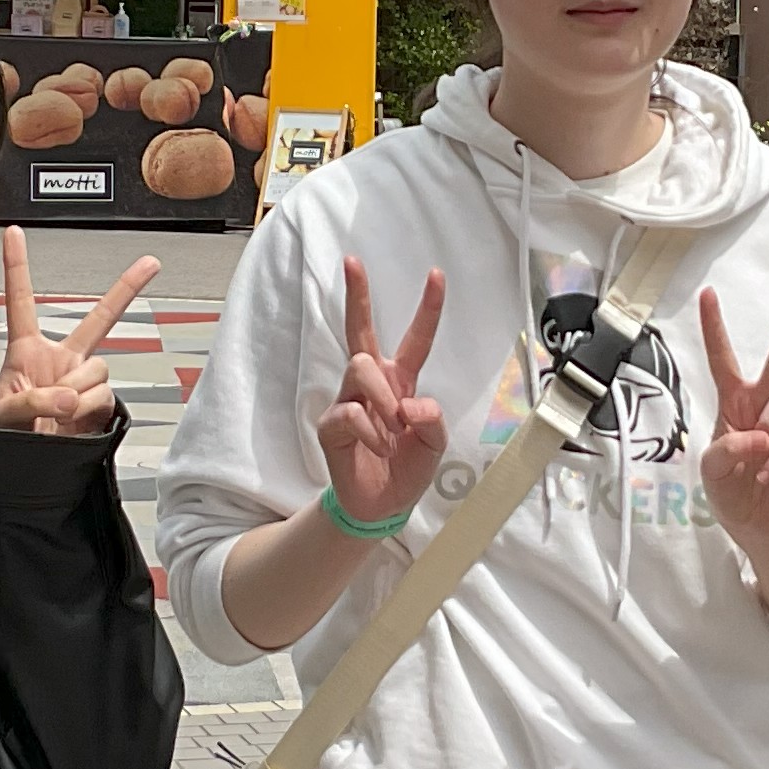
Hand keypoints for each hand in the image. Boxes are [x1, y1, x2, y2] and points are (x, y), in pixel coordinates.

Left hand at [0, 227, 156, 432]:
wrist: (24, 470)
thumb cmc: (5, 437)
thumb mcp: (3, 415)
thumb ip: (34, 399)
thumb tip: (71, 396)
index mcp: (27, 352)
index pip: (21, 301)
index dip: (16, 266)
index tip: (14, 234)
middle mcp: (61, 360)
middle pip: (98, 319)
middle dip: (127, 289)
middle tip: (150, 264)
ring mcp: (83, 381)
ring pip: (98, 370)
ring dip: (79, 393)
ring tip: (57, 413)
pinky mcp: (99, 404)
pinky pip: (105, 396)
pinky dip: (89, 410)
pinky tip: (74, 420)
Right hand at [313, 258, 447, 527]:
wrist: (382, 507)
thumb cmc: (406, 469)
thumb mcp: (434, 445)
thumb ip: (432, 420)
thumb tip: (409, 404)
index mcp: (401, 383)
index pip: (415, 340)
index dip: (428, 309)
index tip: (437, 274)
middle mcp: (373, 385)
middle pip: (361, 330)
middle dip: (357, 295)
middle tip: (352, 261)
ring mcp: (349, 401)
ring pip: (360, 367)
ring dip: (383, 396)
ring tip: (393, 429)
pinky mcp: (331, 424)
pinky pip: (351, 411)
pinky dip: (371, 431)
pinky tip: (377, 448)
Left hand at [698, 284, 768, 552]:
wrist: (756, 523)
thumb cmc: (729, 488)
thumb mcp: (711, 473)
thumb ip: (723, 451)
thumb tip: (755, 435)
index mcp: (732, 401)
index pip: (723, 358)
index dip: (715, 327)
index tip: (708, 293)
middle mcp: (762, 403)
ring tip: (760, 451)